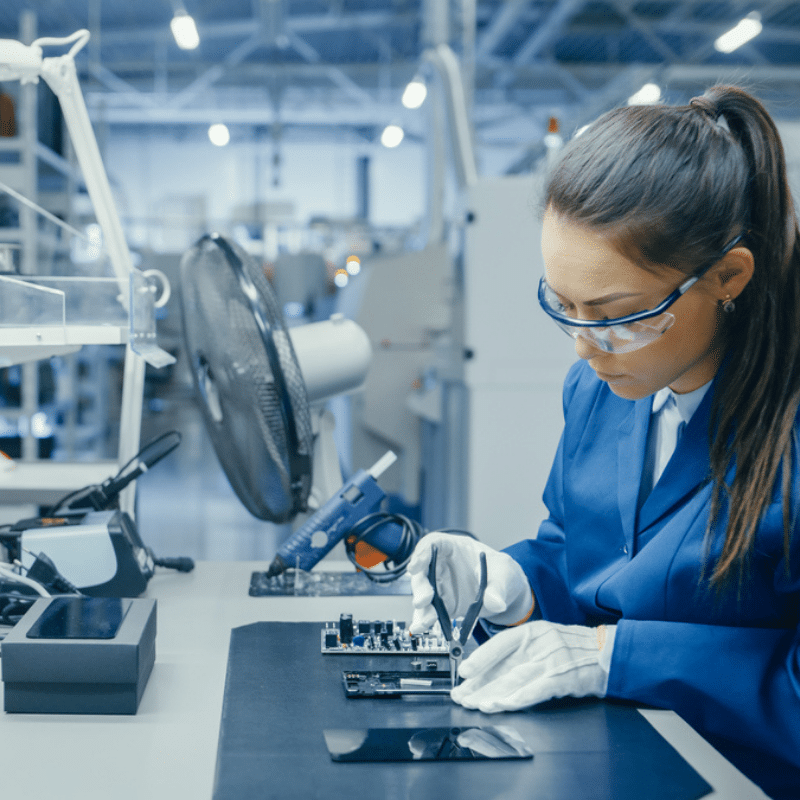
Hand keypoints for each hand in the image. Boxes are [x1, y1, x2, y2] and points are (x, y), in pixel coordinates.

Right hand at [407, 532, 532, 634]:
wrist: (506, 592)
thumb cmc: (501, 572)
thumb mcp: (505, 573)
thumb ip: (499, 586)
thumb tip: (495, 602)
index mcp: (455, 548)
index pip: (433, 545)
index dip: (421, 554)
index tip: (415, 567)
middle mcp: (443, 565)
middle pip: (423, 571)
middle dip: (421, 586)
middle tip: (424, 600)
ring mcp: (441, 585)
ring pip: (423, 594)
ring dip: (422, 607)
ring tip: (426, 621)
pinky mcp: (443, 604)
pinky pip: (430, 611)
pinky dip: (424, 620)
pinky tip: (421, 627)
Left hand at [450, 620, 615, 712]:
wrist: (609, 652)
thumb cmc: (576, 648)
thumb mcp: (546, 641)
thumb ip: (523, 653)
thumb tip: (492, 671)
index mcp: (533, 632)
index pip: (500, 644)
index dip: (480, 658)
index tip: (463, 672)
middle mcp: (539, 643)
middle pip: (503, 666)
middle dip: (480, 684)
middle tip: (461, 696)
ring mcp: (551, 660)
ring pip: (515, 678)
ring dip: (493, 694)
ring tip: (476, 704)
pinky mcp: (563, 677)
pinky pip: (536, 689)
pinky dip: (517, 698)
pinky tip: (503, 705)